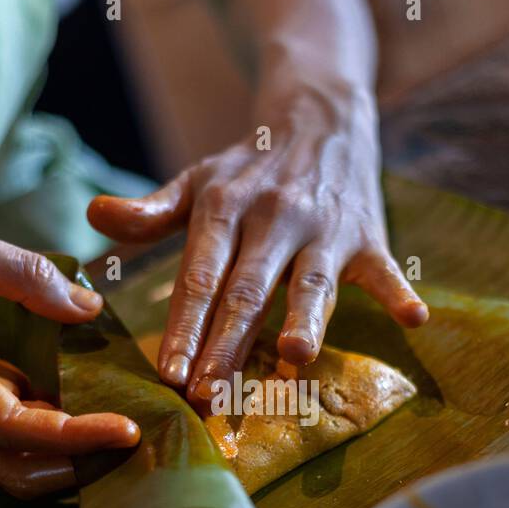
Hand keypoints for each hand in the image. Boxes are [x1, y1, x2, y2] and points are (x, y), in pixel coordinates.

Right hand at [0, 221, 139, 496]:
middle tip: (132, 437)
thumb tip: (89, 306)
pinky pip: (9, 436)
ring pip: (15, 463)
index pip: (15, 428)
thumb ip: (24, 275)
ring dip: (68, 453)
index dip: (76, 437)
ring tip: (121, 423)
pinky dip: (51, 430)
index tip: (127, 430)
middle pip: (19, 473)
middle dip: (80, 465)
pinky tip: (87, 400)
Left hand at [87, 83, 427, 408]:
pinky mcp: (368, 235)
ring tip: (295, 356)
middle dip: (227, 344)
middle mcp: (273, 217)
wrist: (322, 114)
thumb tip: (94, 217)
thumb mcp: (198, 180)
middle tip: (209, 394)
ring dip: (306, 318)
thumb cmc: (250, 167)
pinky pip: (385, 268)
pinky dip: (400, 291)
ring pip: (311, 282)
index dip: (184, 326)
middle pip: (248, 290)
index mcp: (224, 207)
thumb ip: (151, 211)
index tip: (169, 375)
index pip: (200, 276)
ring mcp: (324, 228)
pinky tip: (415, 318)